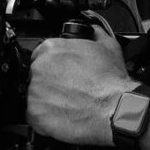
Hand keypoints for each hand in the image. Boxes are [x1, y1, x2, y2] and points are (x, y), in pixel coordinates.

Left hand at [27, 22, 132, 147]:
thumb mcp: (108, 46)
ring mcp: (35, 90)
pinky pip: (34, 115)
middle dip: (50, 83)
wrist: (114, 108)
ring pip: (34, 95)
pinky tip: (62, 116)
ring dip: (47, 101)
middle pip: (36, 75)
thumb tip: (93, 31)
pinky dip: (45, 118)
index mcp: (52, 48)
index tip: (62, 75)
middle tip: (67, 91)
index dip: (53, 67)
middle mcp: (40, 67)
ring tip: (67, 104)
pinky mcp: (35, 113)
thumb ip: (95, 34)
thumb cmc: (111, 82)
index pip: (41, 55)